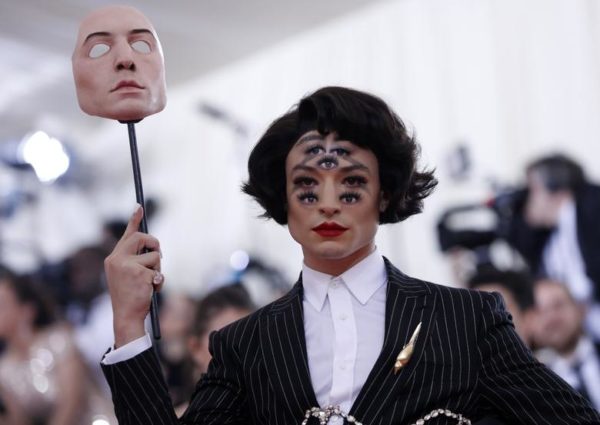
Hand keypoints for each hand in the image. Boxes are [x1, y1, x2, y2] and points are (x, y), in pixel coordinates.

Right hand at [105, 204, 162, 346]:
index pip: (126, 234)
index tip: (140, 206)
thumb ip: (135, 260)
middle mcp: (116, 259)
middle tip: (158, 255)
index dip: (134, 219)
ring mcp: (127, 265)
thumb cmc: (130, 296)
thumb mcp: (129, 275)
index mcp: (113, 259)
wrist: (126, 316)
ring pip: (154, 255)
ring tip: (149, 282)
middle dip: (154, 244)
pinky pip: (158, 270)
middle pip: (141, 237)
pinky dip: (159, 280)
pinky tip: (150, 290)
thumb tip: (153, 247)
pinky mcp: (139, 273)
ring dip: (158, 269)